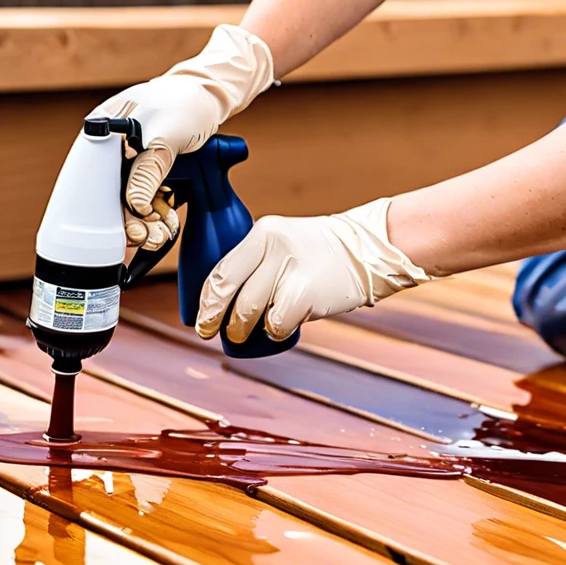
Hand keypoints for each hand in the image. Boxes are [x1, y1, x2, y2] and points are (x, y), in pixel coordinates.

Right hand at [89, 24, 273, 249]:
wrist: (212, 98)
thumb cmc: (185, 103)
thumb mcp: (165, 133)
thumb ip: (148, 169)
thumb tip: (135, 205)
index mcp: (104, 132)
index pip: (93, 178)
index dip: (105, 207)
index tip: (125, 227)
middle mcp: (113, 148)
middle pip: (113, 193)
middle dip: (130, 220)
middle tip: (146, 237)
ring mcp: (133, 160)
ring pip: (132, 200)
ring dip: (146, 221)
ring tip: (159, 235)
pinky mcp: (151, 169)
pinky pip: (149, 197)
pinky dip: (158, 213)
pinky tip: (168, 223)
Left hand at [195, 198, 432, 341]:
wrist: (366, 249)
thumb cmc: (316, 252)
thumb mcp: (280, 242)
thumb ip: (253, 262)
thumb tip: (217, 300)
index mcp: (262, 232)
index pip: (221, 270)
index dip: (205, 300)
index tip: (200, 318)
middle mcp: (274, 247)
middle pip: (230, 293)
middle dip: (216, 319)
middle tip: (212, 332)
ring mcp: (291, 270)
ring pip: (250, 312)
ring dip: (244, 329)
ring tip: (246, 332)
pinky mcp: (306, 293)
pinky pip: (277, 323)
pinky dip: (275, 332)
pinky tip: (281, 326)